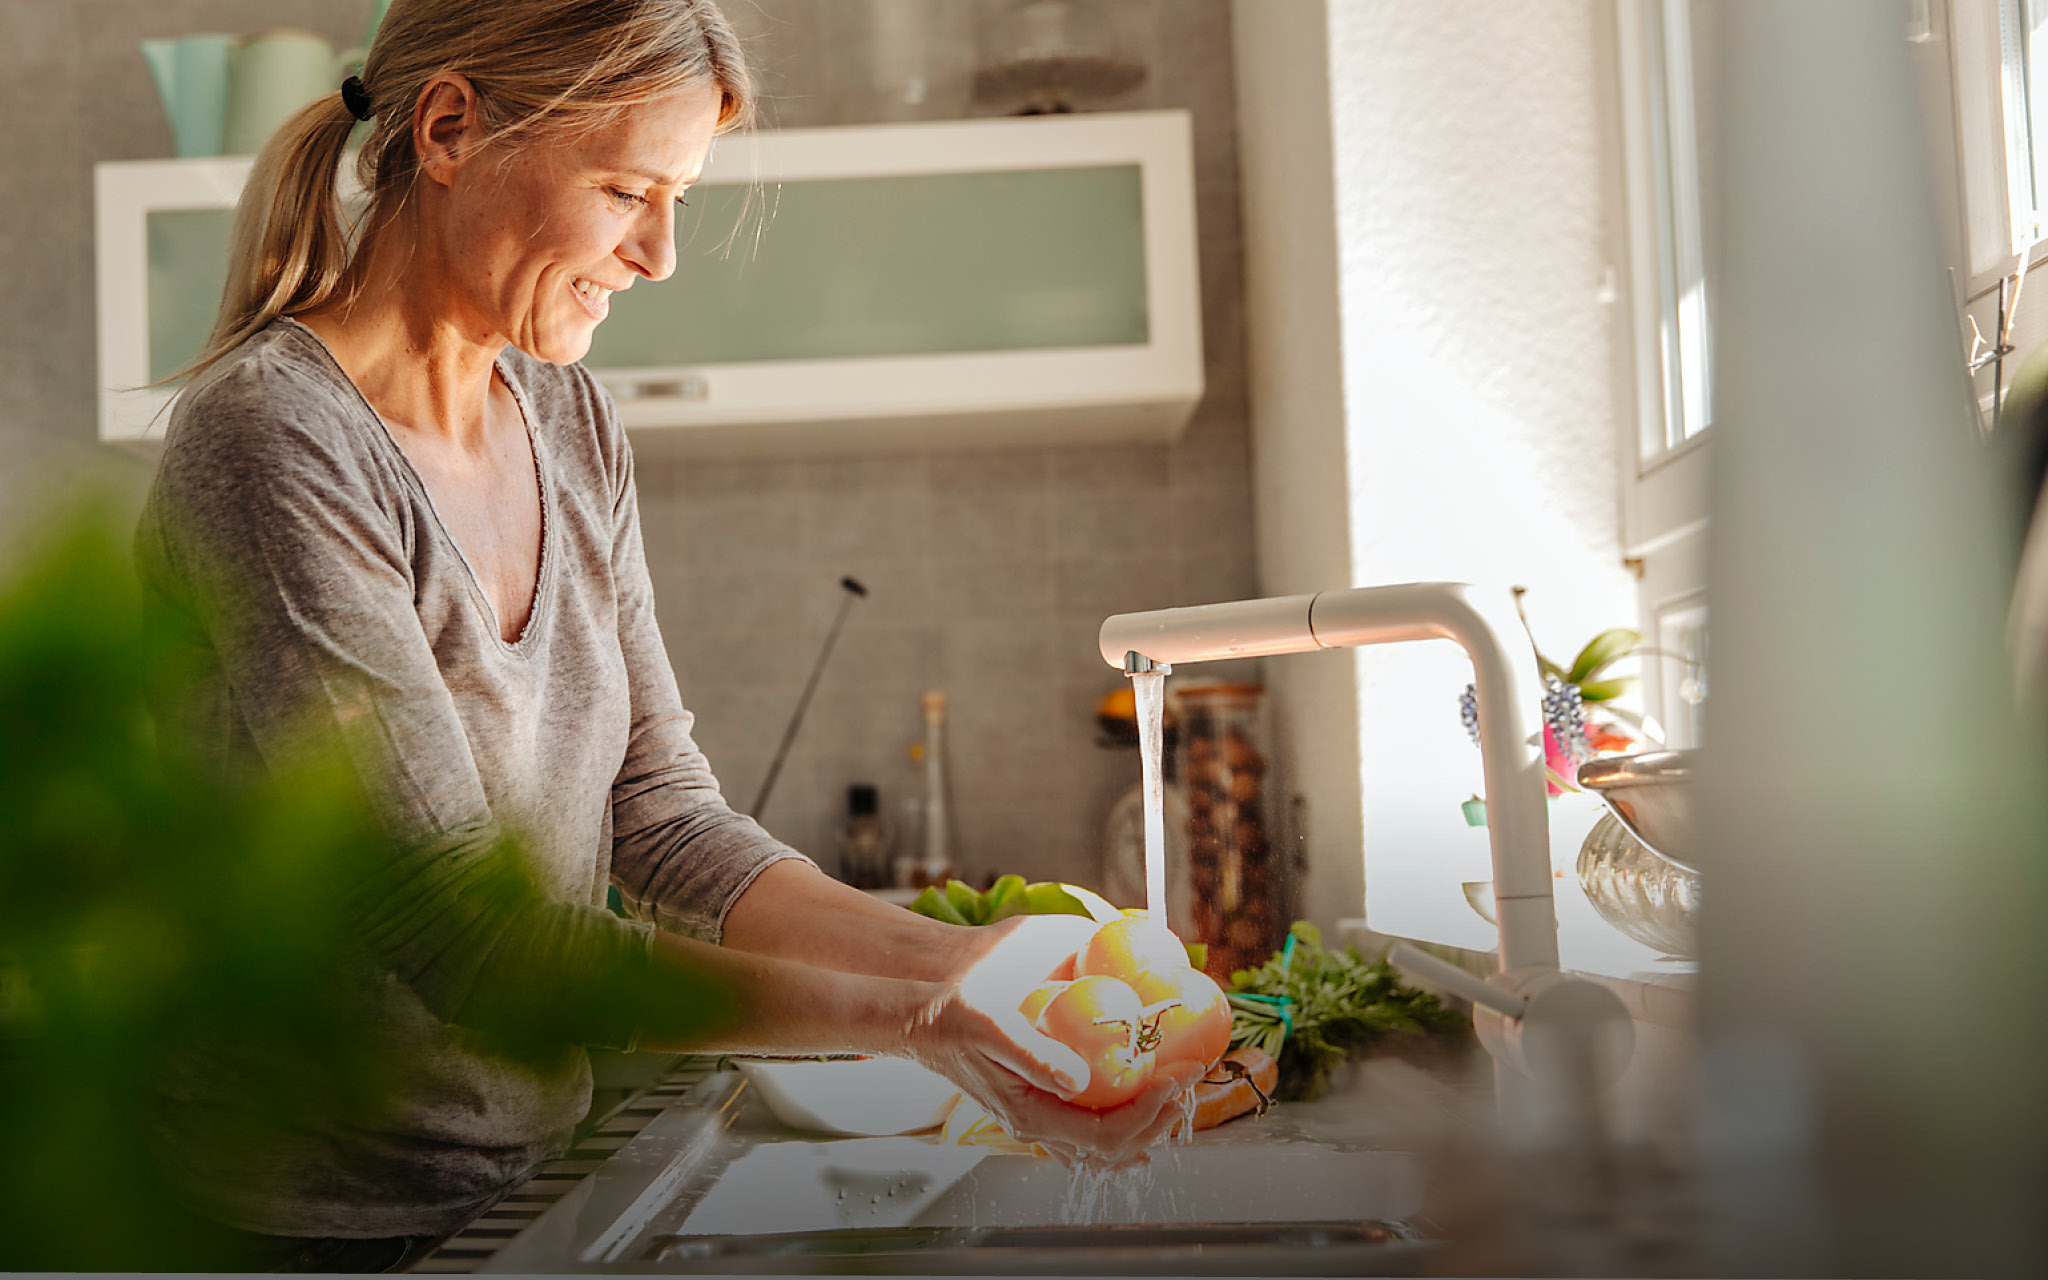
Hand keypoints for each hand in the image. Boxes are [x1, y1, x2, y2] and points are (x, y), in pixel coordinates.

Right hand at [905, 914, 1204, 1165]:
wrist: (919, 1023)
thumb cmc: (951, 1020)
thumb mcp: (990, 1028)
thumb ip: (1033, 1055)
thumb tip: (1077, 1079)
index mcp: (1030, 1112)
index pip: (1105, 1132)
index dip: (1149, 1110)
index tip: (1176, 1077)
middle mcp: (1035, 1126)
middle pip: (1111, 1148)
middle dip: (1158, 1120)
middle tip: (1188, 1082)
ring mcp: (1035, 1121)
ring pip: (1101, 1149)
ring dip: (1144, 1129)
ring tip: (1175, 1104)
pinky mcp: (1035, 1106)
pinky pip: (1086, 1134)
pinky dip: (1120, 1131)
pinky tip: (1137, 1118)